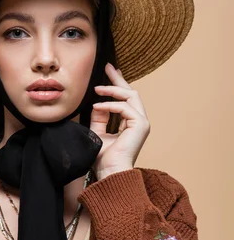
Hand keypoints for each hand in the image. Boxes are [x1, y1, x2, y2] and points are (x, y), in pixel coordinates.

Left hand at [89, 63, 150, 179]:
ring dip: (112, 89)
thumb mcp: (97, 133)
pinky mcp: (140, 125)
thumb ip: (99, 118)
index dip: (117, 84)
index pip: (125, 99)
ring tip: (97, 89)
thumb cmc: (103, 159)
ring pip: (130, 96)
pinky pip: (124, 107)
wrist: (109, 173)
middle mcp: (139, 121)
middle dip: (118, 78)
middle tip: (108, 66)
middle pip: (131, 93)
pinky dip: (109, 105)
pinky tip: (96, 106)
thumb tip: (96, 104)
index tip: (108, 72)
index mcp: (131, 123)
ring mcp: (142, 123)